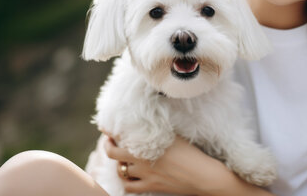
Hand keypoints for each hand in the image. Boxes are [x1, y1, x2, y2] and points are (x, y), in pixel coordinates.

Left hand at [103, 133, 224, 194]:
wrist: (202, 175)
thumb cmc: (192, 152)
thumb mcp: (175, 136)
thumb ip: (159, 130)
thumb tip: (150, 120)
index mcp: (148, 143)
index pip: (121, 135)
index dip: (110, 131)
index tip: (105, 128)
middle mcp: (142, 159)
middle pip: (114, 154)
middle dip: (108, 147)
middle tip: (109, 142)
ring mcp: (144, 174)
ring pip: (120, 170)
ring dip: (119, 164)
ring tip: (122, 159)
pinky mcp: (150, 186)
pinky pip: (129, 187)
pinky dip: (126, 181)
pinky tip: (129, 176)